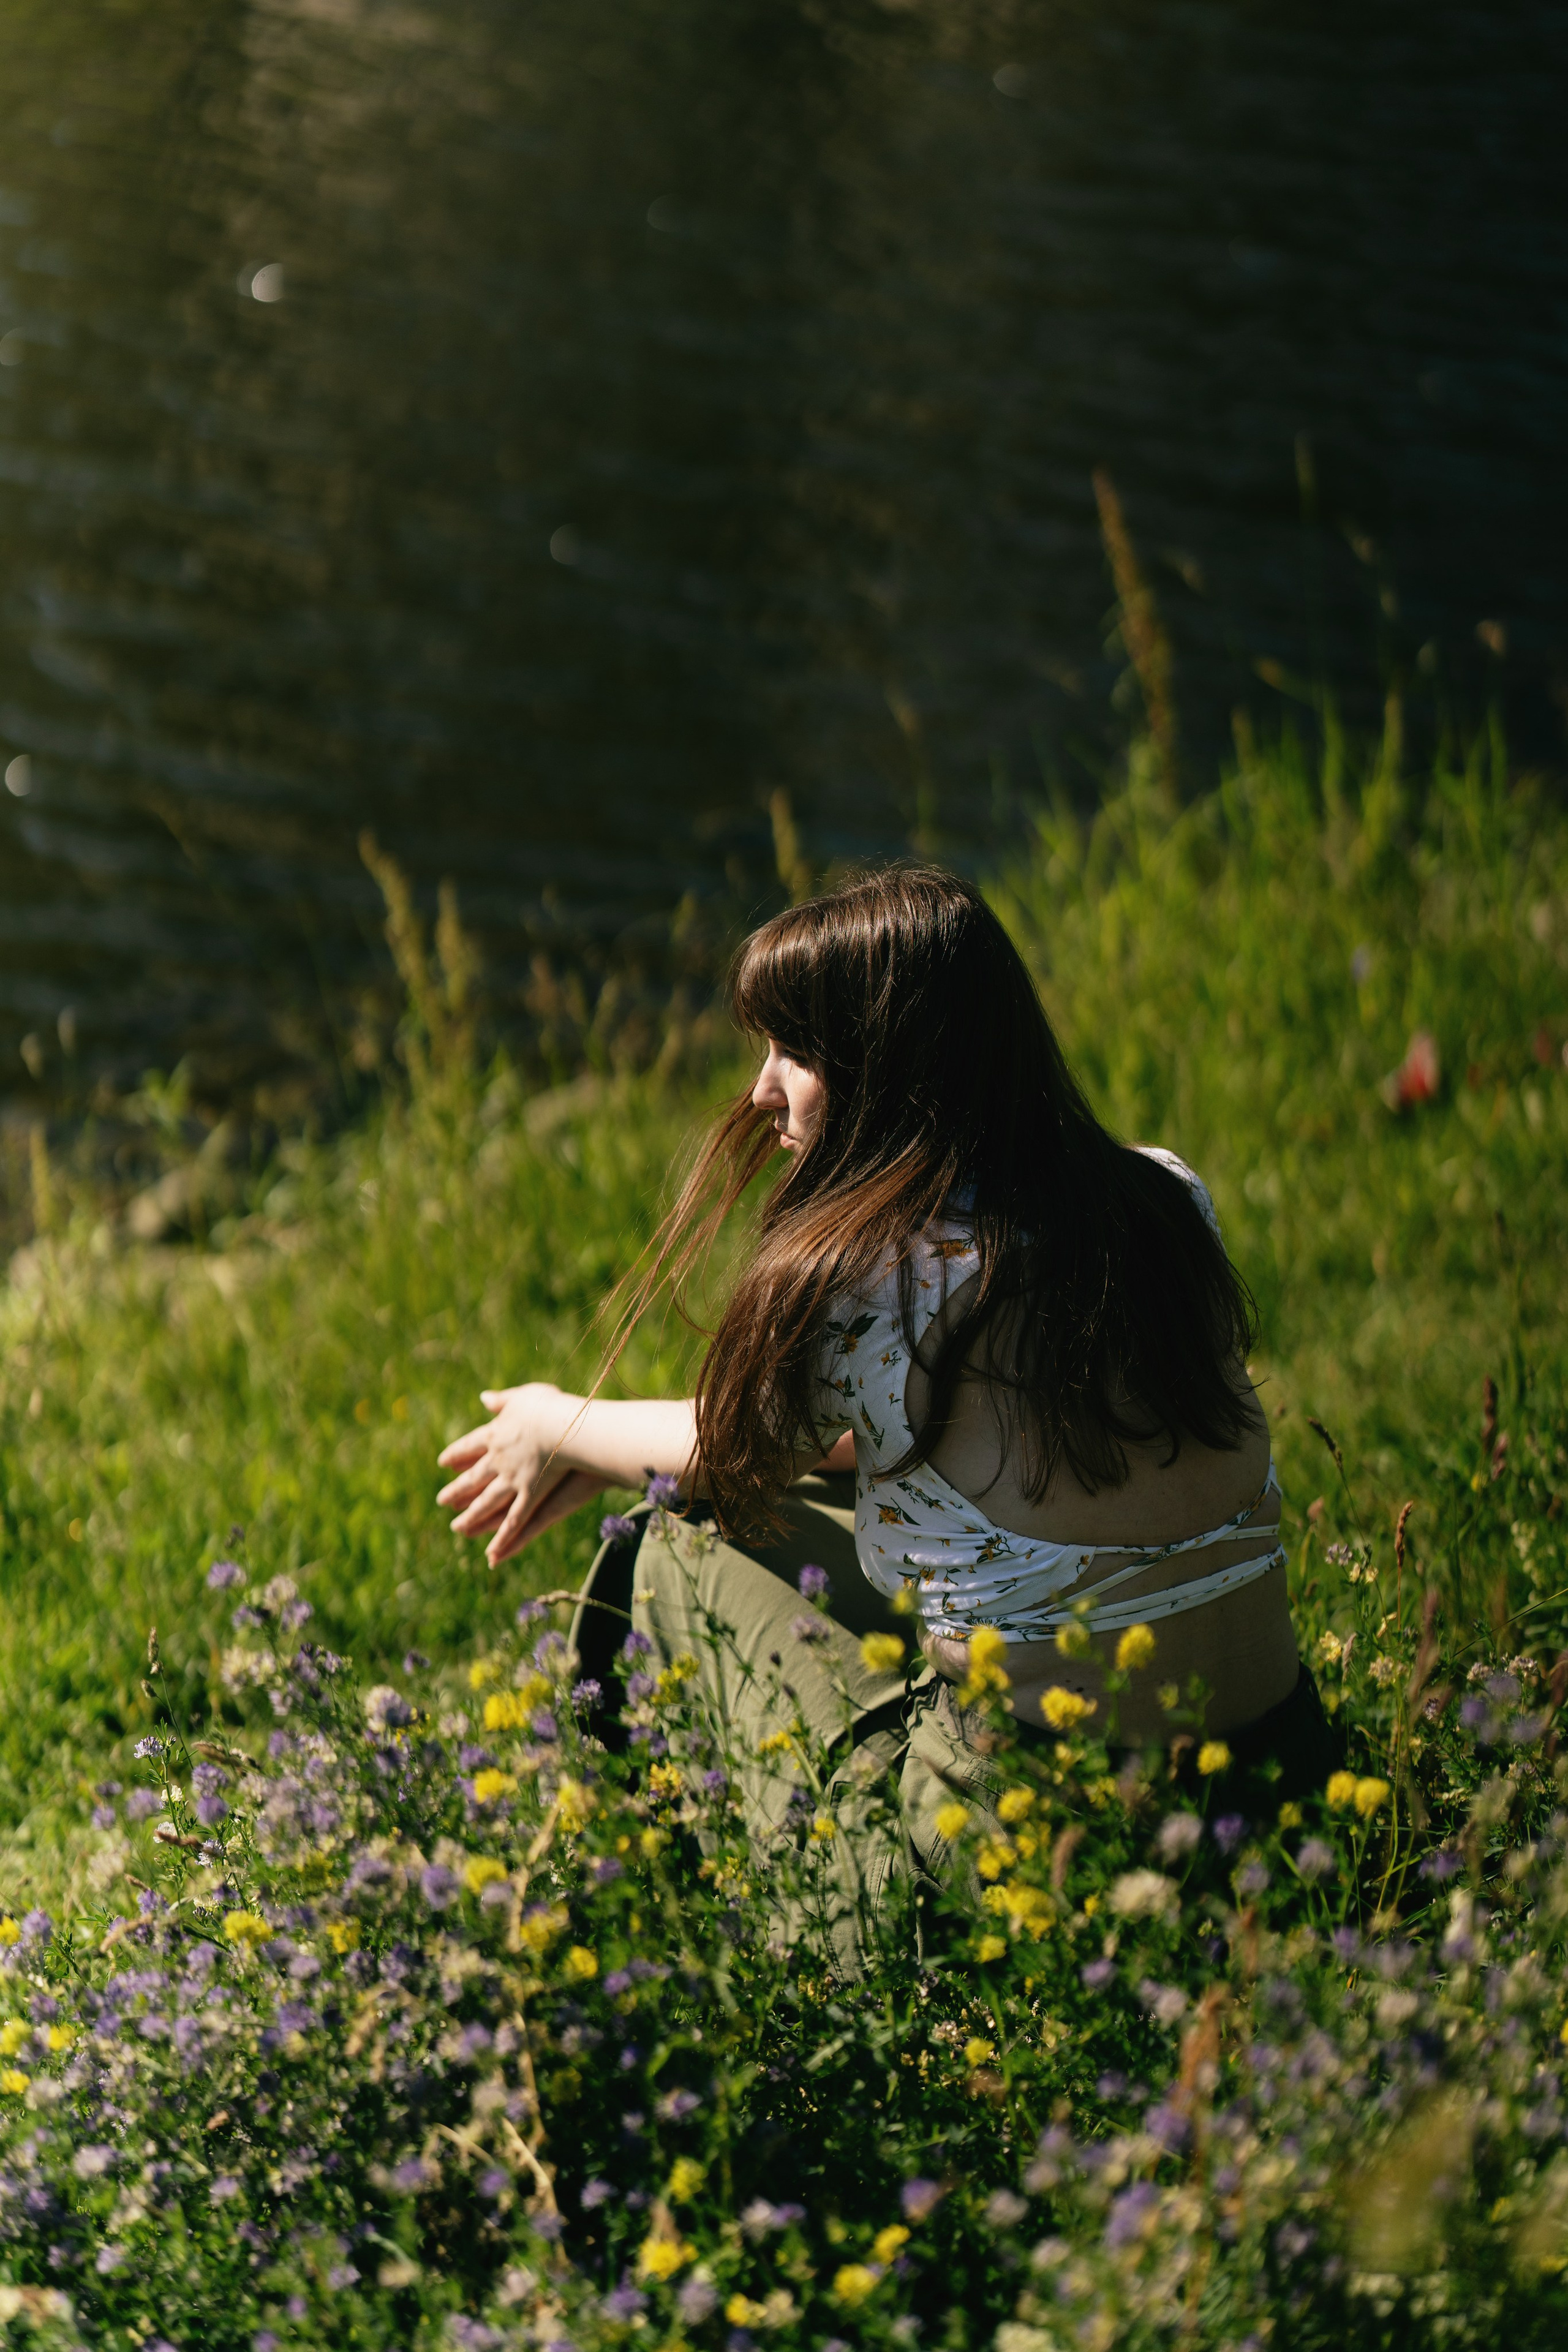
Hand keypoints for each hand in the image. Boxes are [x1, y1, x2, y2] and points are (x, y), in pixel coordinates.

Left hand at [436, 1383, 604, 1566]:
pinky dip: (502, 1538)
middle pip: (474, 1479)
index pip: (472, 1447)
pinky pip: (514, 1522)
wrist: (571, 1426)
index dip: (458, 1456)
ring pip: (488, 1504)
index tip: (443, 1463)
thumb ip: (504, 1401)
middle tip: (442, 1501)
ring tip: (457, 1529)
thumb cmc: (553, 1407)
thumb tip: (484, 1397)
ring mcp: (514, 1481)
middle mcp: (500, 1461)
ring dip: (472, 1517)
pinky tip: (490, 1554)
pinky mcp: (533, 1497)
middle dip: (458, 1491)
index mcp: (497, 1436)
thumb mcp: (525, 1397)